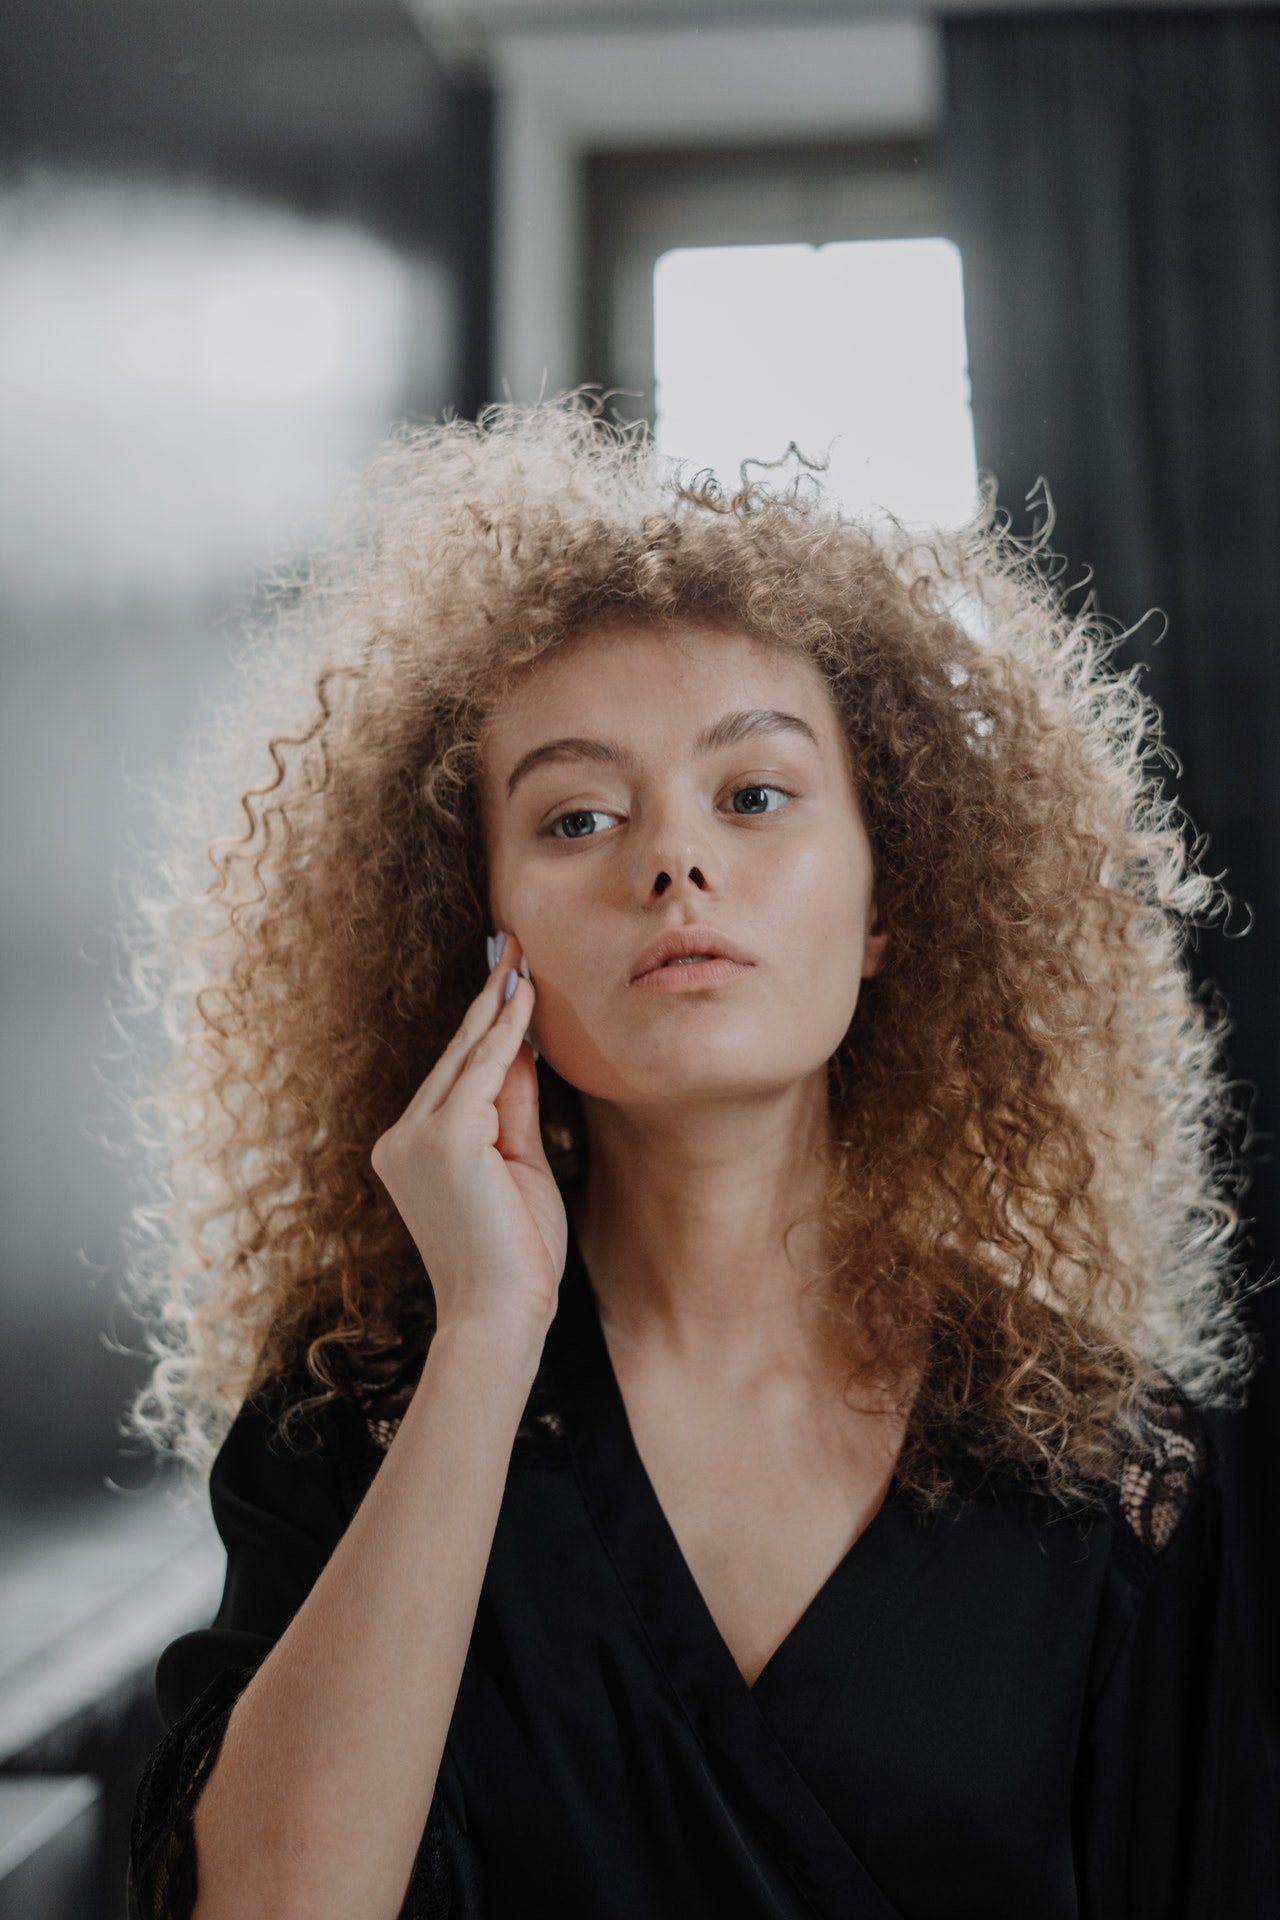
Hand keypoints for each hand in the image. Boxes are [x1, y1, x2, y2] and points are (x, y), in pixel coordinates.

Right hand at [371, 934, 566, 1342]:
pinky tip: (523, 998)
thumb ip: (511, 1106)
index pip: (456, 1075)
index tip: (506, 978)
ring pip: (466, 1059)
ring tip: (519, 958)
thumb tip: (520, 1044)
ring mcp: (415, 1138)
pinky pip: (481, 1074)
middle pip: (456, 1057)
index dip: (483, 1025)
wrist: (501, 1313)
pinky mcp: (442, 1139)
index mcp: (411, 1149)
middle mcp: (402, 1138)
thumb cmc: (515, 1254)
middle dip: (487, 999)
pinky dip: (505, 1034)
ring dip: (497, 1006)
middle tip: (510, 944)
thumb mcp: (516, 1165)